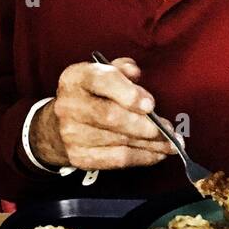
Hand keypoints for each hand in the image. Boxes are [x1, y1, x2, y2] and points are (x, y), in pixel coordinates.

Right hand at [29, 57, 176, 171]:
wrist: (58, 126)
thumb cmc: (91, 95)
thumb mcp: (102, 74)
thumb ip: (121, 69)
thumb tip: (135, 74)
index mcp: (75, 78)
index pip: (101, 81)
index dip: (128, 93)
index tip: (150, 104)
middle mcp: (69, 106)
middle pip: (110, 116)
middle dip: (144, 124)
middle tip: (168, 129)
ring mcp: (72, 134)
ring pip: (118, 141)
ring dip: (151, 144)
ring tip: (171, 143)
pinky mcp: (80, 157)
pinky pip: (117, 159)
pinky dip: (142, 158)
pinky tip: (158, 154)